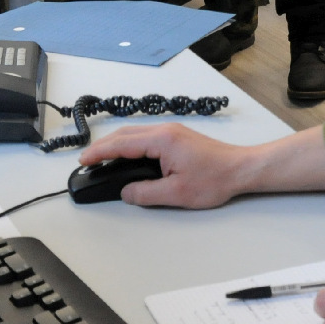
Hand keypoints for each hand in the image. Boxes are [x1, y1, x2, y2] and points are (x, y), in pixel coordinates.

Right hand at [78, 123, 324, 208]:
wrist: (241, 169)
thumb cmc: (216, 178)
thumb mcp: (176, 193)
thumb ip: (146, 193)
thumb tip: (126, 192)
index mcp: (162, 140)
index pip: (121, 144)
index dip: (99, 153)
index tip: (83, 160)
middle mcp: (165, 130)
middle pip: (124, 135)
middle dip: (103, 147)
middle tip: (87, 162)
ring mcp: (171, 131)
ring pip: (134, 134)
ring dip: (116, 145)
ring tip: (101, 160)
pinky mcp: (177, 137)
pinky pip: (145, 137)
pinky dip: (129, 145)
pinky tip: (126, 157)